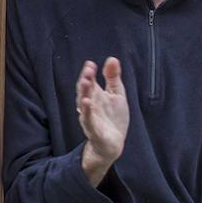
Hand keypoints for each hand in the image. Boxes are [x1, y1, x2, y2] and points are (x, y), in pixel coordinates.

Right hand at [75, 57, 128, 185]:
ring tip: (86, 82)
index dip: (89, 73)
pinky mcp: (94, 129)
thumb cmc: (113, 118)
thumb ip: (113, 78)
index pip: (90, 82)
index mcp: (95, 96)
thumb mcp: (117, 95)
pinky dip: (86, 111)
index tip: (91, 63)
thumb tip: (112, 58)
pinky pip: (88, 120)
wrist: (114, 143)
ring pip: (84, 104)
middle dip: (85, 80)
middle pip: (85, 91)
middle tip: (88, 70)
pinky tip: (86, 103)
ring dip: (84, 93)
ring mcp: (90, 117)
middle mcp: (90, 105)